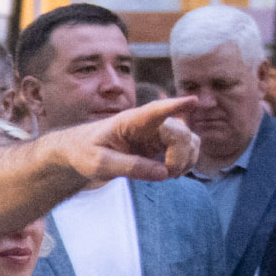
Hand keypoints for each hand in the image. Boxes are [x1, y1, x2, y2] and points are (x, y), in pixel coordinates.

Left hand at [48, 96, 201, 185]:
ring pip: (189, 139)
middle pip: (180, 133)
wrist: (81, 151)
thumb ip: (129, 167)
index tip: (193, 100)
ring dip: (187, 158)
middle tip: (168, 175)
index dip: (175, 106)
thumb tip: (163, 173)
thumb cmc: (85, 152)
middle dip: (180, 156)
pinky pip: (187, 147)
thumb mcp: (99, 163)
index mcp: (130, 121)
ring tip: (170, 175)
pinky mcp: (162, 143)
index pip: (155, 111)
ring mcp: (158, 132)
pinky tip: (173, 172)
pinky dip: (187, 160)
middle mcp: (149, 123)